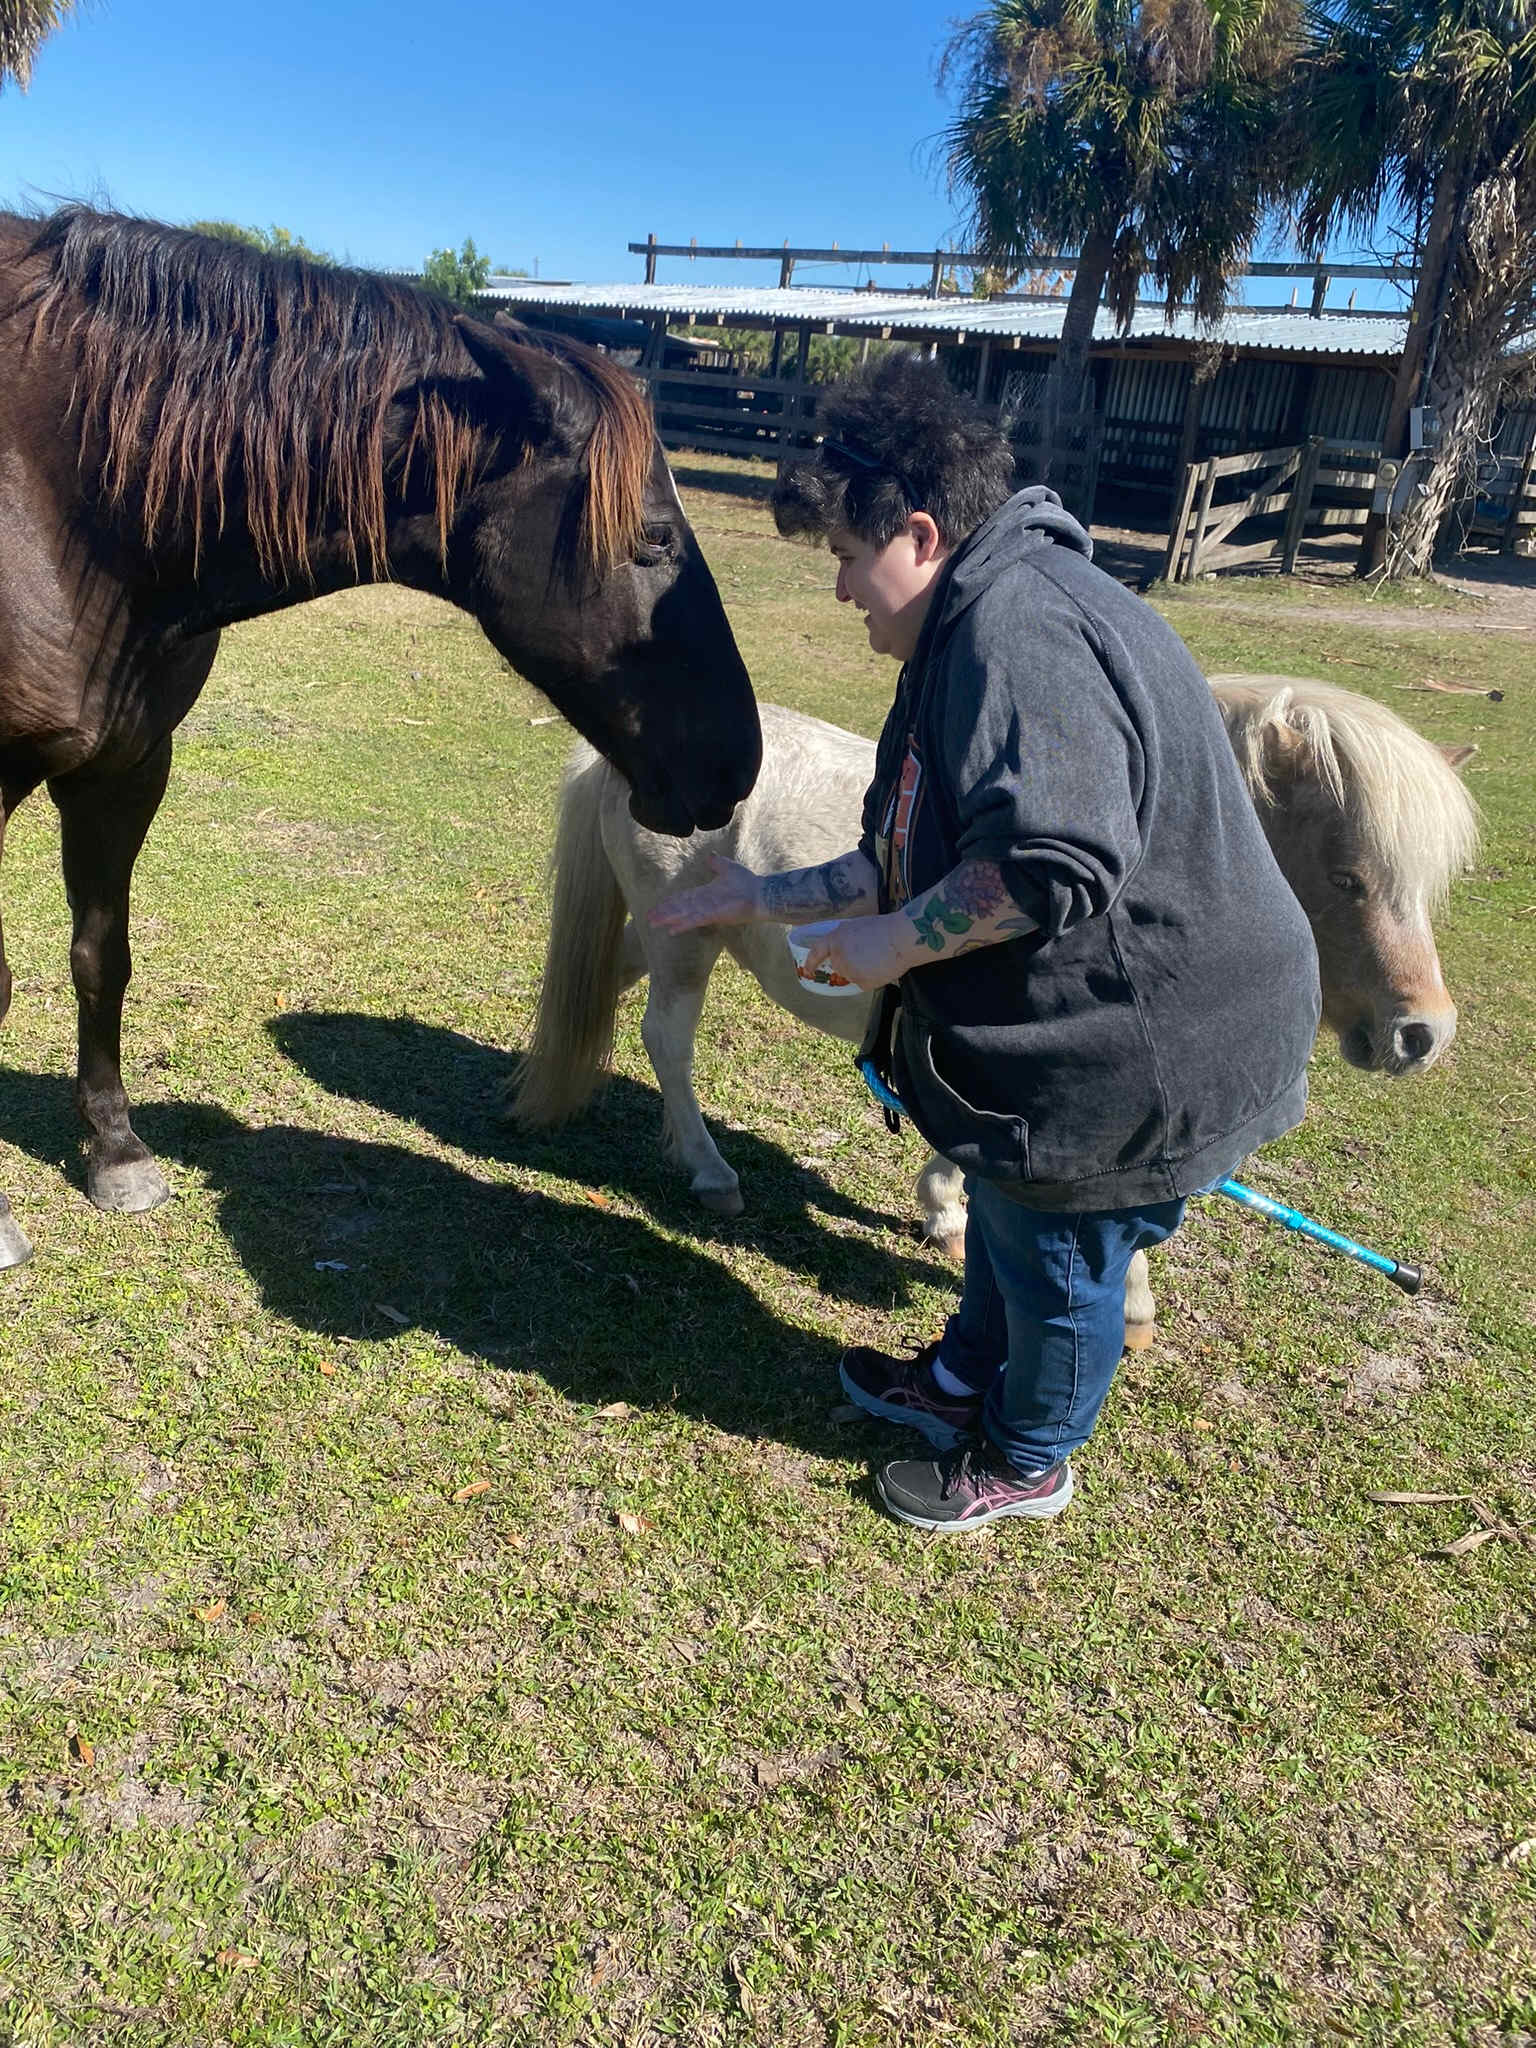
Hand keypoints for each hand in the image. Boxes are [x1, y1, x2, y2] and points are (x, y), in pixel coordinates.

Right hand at [649, 854, 763, 932]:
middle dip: (664, 912)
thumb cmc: (746, 882)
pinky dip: (682, 924)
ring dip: (668, 919)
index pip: (684, 898)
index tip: (658, 906)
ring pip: (683, 914)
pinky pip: (695, 920)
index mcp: (706, 893)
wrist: (760, 893)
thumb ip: (717, 863)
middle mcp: (704, 903)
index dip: (670, 902)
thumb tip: (710, 856)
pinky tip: (671, 929)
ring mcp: (708, 910)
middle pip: (680, 908)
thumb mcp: (728, 868)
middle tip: (649, 919)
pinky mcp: (714, 915)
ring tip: (654, 924)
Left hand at [794, 913, 912, 990]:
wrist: (902, 938)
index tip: (808, 970)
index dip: (811, 962)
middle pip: (838, 966)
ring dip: (862, 971)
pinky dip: (872, 979)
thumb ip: (844, 938)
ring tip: (879, 958)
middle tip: (868, 955)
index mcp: (835, 938)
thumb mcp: (857, 926)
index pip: (817, 952)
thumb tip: (843, 948)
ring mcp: (848, 971)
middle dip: (849, 963)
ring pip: (852, 975)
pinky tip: (882, 967)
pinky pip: (863, 983)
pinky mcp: (860, 982)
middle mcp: (838, 956)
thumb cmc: (885, 928)